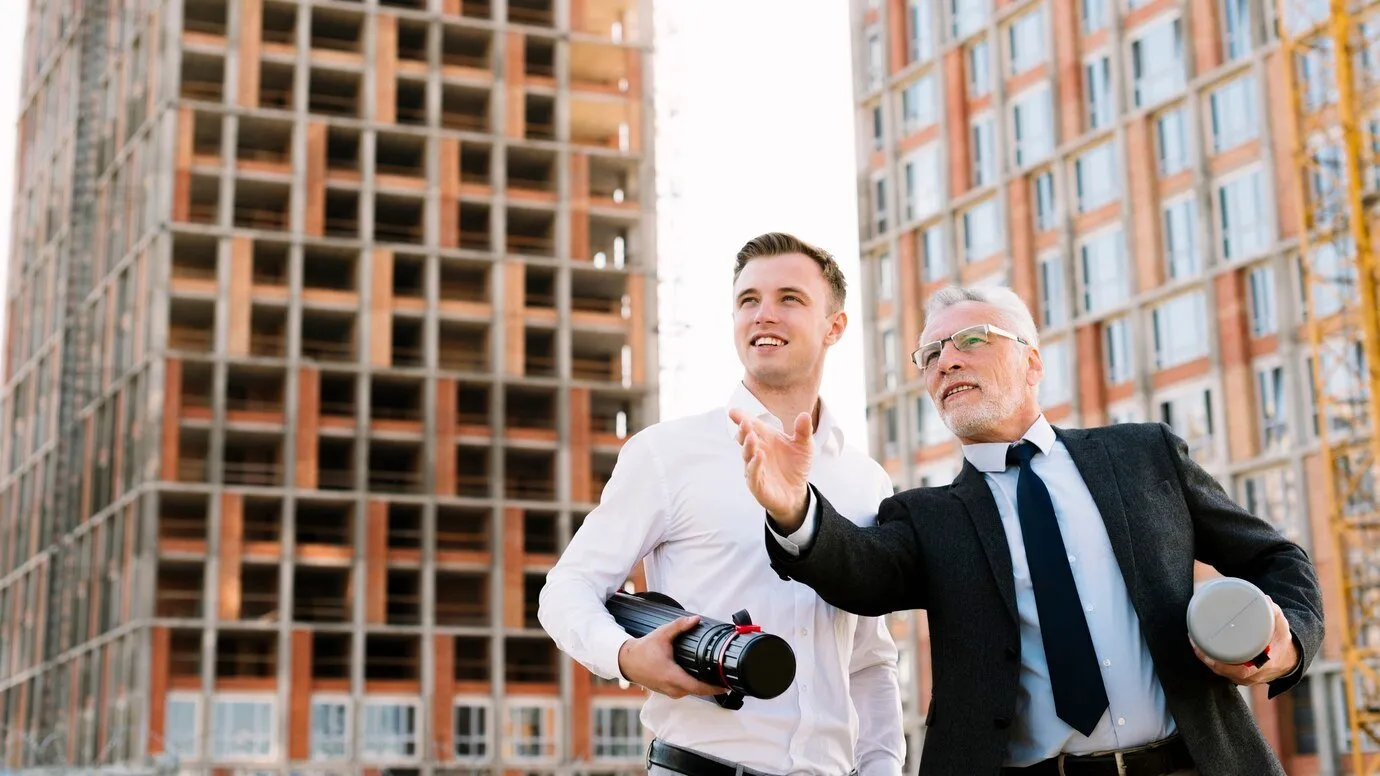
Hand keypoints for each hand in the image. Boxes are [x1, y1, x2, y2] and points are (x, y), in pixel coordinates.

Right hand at [616, 615, 723, 698]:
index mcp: (672, 676)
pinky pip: (685, 691)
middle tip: (725, 677)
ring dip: (703, 686)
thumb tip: (695, 619)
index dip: (714, 688)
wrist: (627, 661)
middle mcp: (671, 688)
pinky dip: (694, 686)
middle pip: (698, 691)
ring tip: (716, 677)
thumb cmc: (643, 650)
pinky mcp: (668, 691)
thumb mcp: (662, 635)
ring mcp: (669, 692)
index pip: (698, 688)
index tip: (726, 685)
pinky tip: (700, 678)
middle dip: (712, 686)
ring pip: (692, 692)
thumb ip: (679, 626)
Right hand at [728, 408, 812, 532]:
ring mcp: (755, 468)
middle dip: (743, 431)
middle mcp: (757, 451)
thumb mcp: (804, 447)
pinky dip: (755, 465)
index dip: (742, 418)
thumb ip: (803, 431)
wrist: (796, 492)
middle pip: (746, 439)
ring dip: (748, 446)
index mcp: (765, 439)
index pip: (752, 427)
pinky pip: (754, 474)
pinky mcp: (758, 484)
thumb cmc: (795, 466)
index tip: (734, 412)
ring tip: (751, 437)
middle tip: (744, 423)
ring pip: (747, 456)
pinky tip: (759, 456)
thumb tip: (805, 415)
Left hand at [1191, 595, 1299, 685]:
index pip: (1239, 671)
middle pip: (1224, 671)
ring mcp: (1244, 678)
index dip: (1221, 664)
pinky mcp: (1239, 676)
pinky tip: (1201, 650)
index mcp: (1262, 666)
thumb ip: (1275, 613)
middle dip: (1207, 658)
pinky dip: (1212, 661)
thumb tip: (1266, 599)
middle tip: (1195, 641)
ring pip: (1221, 672)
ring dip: (1207, 660)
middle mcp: (1251, 676)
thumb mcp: (1282, 628)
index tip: (1207, 652)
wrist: (1288, 659)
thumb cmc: (1282, 643)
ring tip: (1195, 643)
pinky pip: (1222, 671)